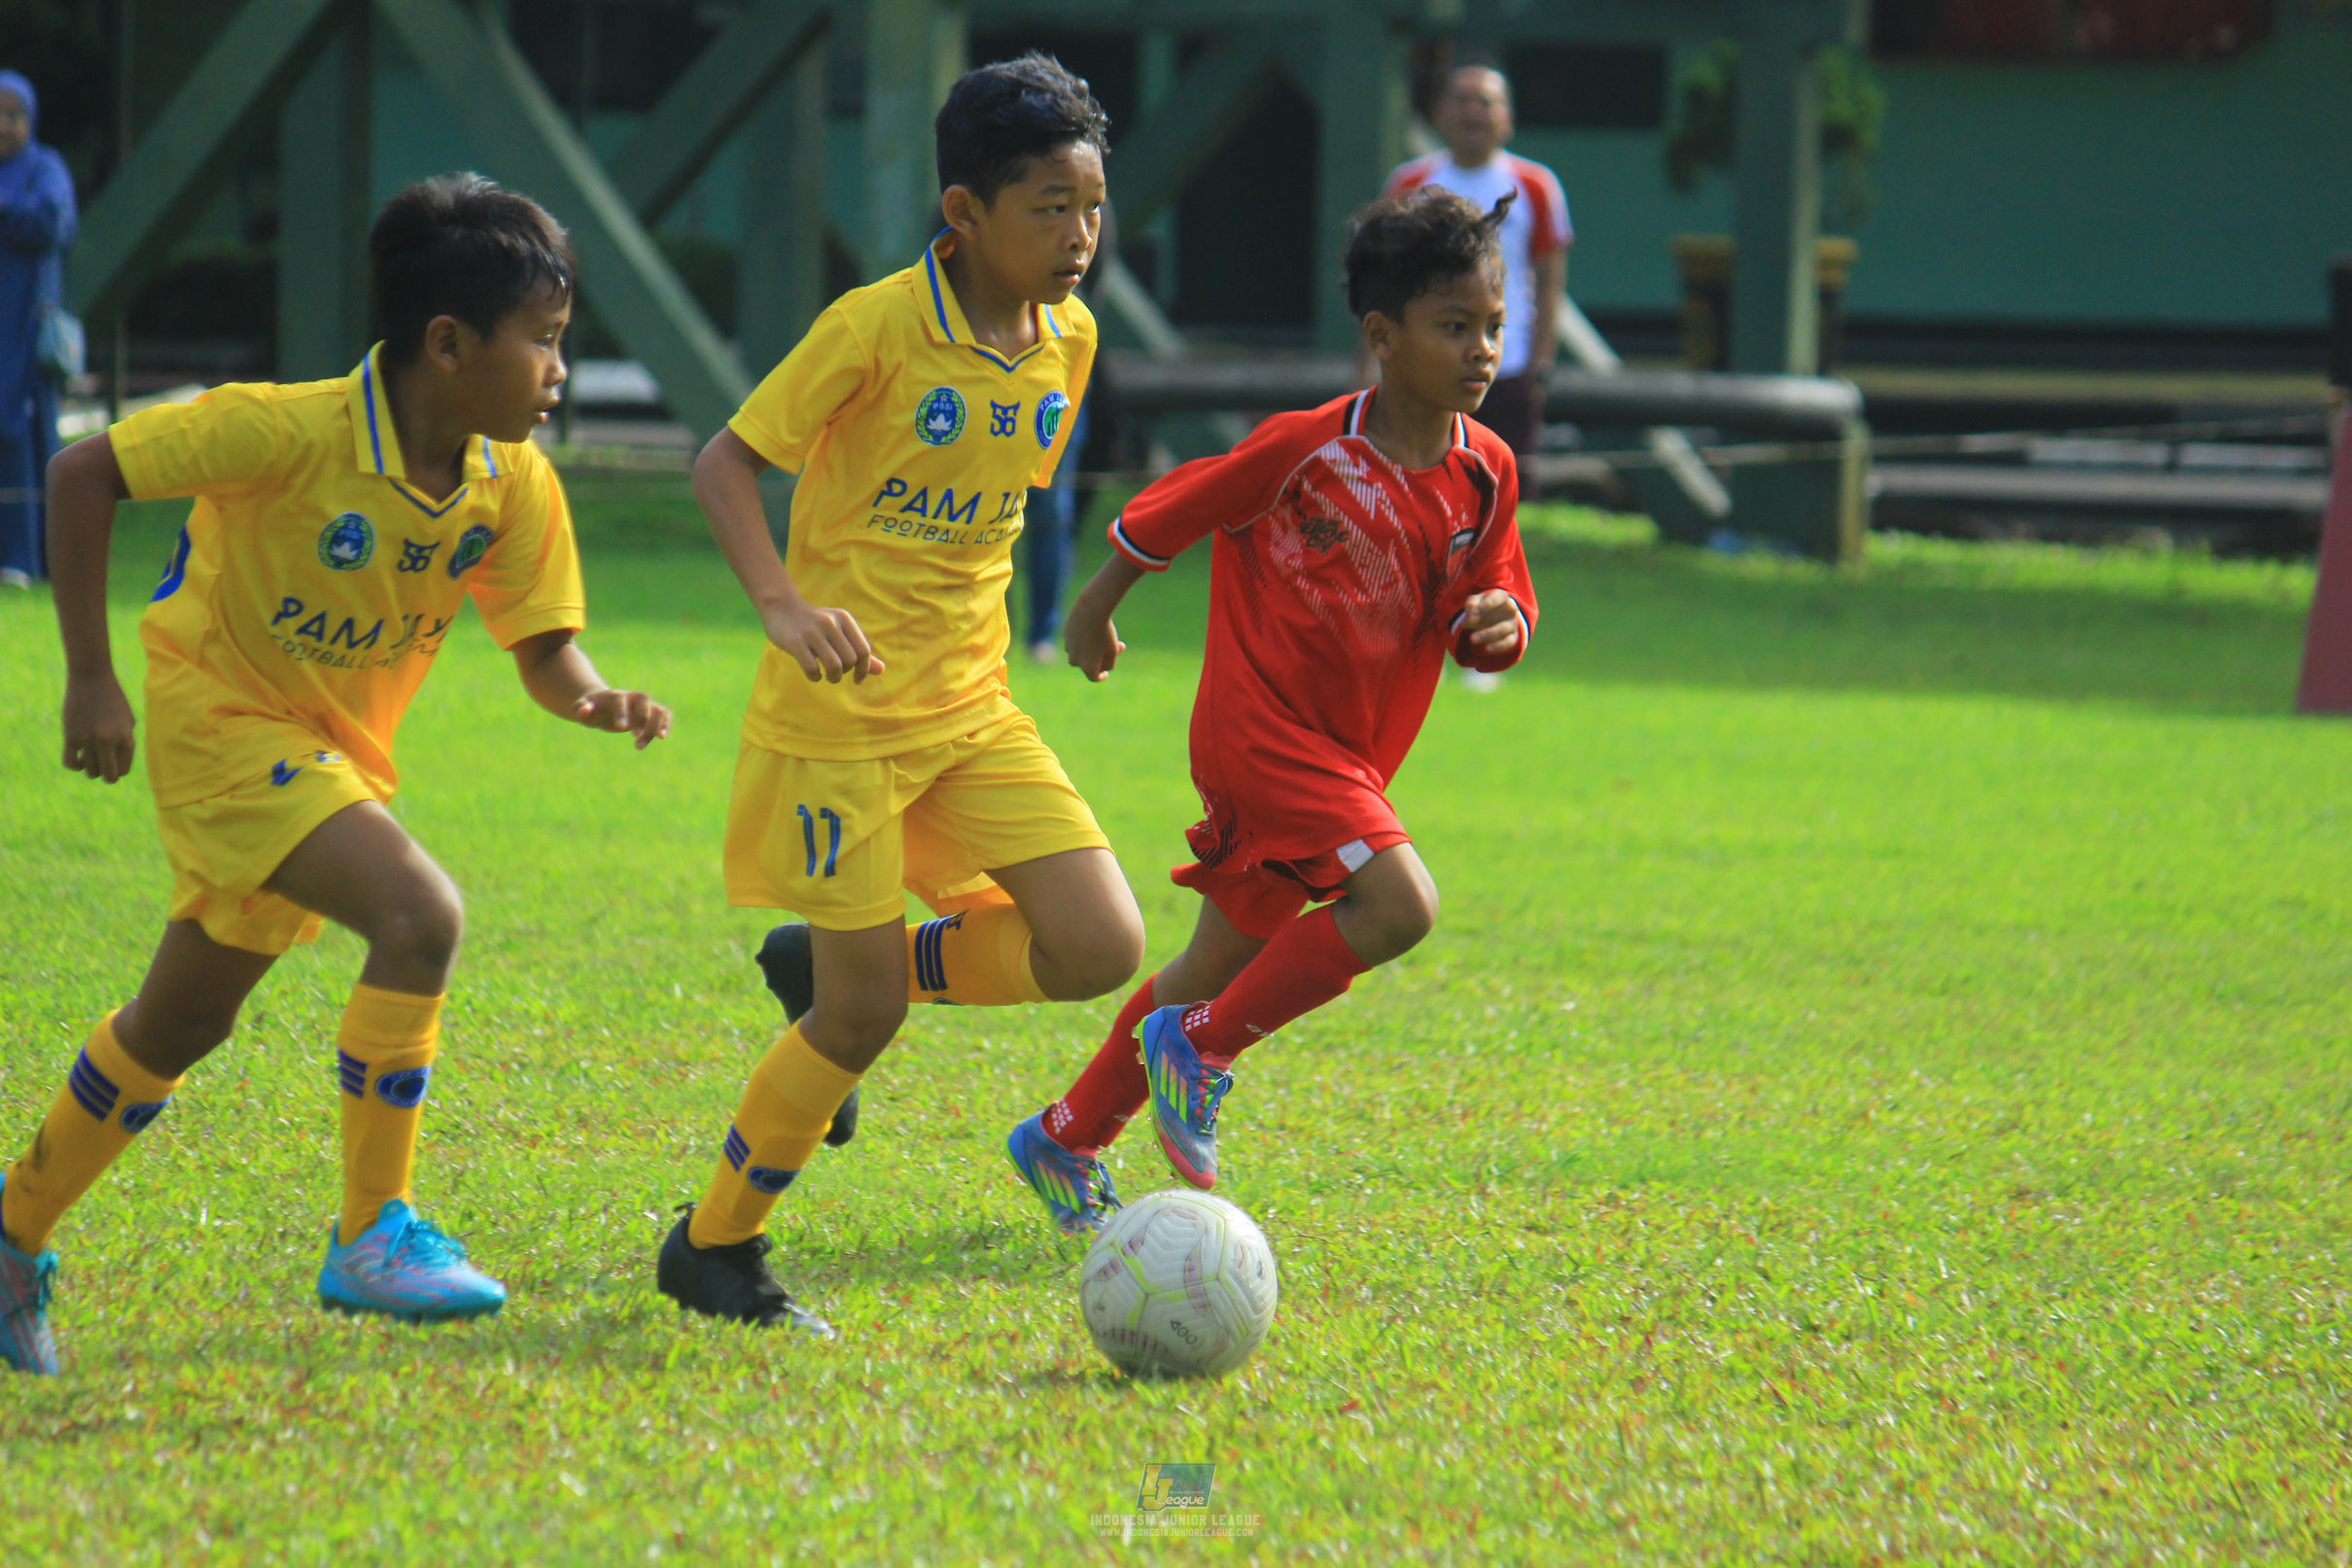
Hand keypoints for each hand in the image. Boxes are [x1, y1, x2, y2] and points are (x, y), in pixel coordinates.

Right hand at [62, 671, 136, 781]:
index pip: (124, 769)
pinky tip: (78, 758)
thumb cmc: (112, 698)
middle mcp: (109, 741)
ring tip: (90, 760)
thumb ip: (125, 741)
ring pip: (90, 772)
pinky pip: (70, 763)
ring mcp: (89, 740)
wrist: (92, 678)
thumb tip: (119, 764)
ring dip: (90, 770)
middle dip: (107, 777)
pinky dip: (75, 765)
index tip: (113, 764)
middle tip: (103, 770)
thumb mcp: (128, 719)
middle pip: (109, 776)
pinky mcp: (71, 736)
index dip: (118, 770)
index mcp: (127, 738)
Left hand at [573, 688, 672, 749]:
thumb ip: (581, 708)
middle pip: (644, 701)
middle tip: (635, 738)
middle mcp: (632, 696)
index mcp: (615, 695)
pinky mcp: (651, 712)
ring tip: (639, 746)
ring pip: (656, 709)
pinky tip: (662, 737)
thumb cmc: (591, 708)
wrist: (603, 705)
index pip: (622, 700)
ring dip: (654, 727)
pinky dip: (665, 724)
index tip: (622, 728)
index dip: (623, 712)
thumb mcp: (582, 708)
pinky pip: (664, 714)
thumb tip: (584, 711)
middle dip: (642, 719)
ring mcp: (644, 704)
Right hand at [761, 595, 882, 683]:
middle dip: (845, 673)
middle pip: (850, 660)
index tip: (857, 679)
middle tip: (836, 674)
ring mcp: (812, 632)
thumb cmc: (815, 624)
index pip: (863, 651)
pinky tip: (813, 674)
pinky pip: (812, 668)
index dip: (864, 669)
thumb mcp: (839, 631)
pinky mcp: (795, 642)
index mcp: (844, 619)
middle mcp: (830, 623)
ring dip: (833, 678)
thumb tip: (881, 670)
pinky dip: (815, 677)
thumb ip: (858, 650)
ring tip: (828, 676)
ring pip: (834, 666)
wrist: (781, 607)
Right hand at [1064, 604, 1125, 681]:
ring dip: (1091, 648)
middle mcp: (1075, 660)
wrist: (1091, 611)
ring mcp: (1068, 648)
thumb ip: (1110, 663)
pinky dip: (1084, 638)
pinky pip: (1076, 641)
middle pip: (1087, 664)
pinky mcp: (1066, 635)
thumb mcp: (1112, 650)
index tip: (1106, 673)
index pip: (1094, 677)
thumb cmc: (1105, 632)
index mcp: (1087, 667)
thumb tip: (1104, 667)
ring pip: (1081, 652)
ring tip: (1104, 636)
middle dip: (1099, 659)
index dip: (1101, 676)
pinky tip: (1093, 628)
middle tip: (1116, 646)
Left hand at [1461, 590, 1521, 656]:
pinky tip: (1487, 648)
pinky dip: (1499, 646)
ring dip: (1488, 634)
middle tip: (1468, 629)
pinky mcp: (1512, 636)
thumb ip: (1471, 605)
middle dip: (1486, 622)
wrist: (1487, 616)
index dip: (1489, 603)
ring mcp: (1512, 623)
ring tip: (1472, 639)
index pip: (1499, 597)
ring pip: (1504, 629)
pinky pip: (1509, 642)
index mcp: (1501, 597)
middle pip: (1502, 616)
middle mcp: (1510, 609)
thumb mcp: (1473, 602)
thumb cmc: (1480, 606)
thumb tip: (1472, 616)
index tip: (1474, 612)